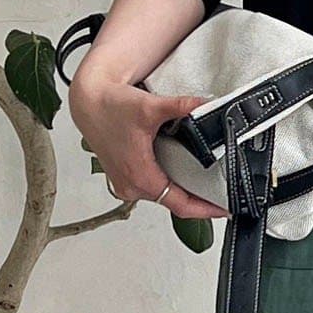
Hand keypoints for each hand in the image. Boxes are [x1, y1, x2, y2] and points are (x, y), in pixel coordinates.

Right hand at [68, 65, 226, 219]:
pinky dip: (168, 183)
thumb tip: (206, 105)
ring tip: (206, 185)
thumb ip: (181, 106)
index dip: (206, 210)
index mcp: (140, 176)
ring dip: (182, 192)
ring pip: (162, 196)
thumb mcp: (150, 107)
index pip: (181, 205)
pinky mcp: (124, 178)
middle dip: (198, 200)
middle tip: (221, 194)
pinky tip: (181, 175)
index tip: (224, 209)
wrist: (88, 102)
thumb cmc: (110, 107)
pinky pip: (152, 188)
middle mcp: (131, 186)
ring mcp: (126, 184)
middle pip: (174, 202)